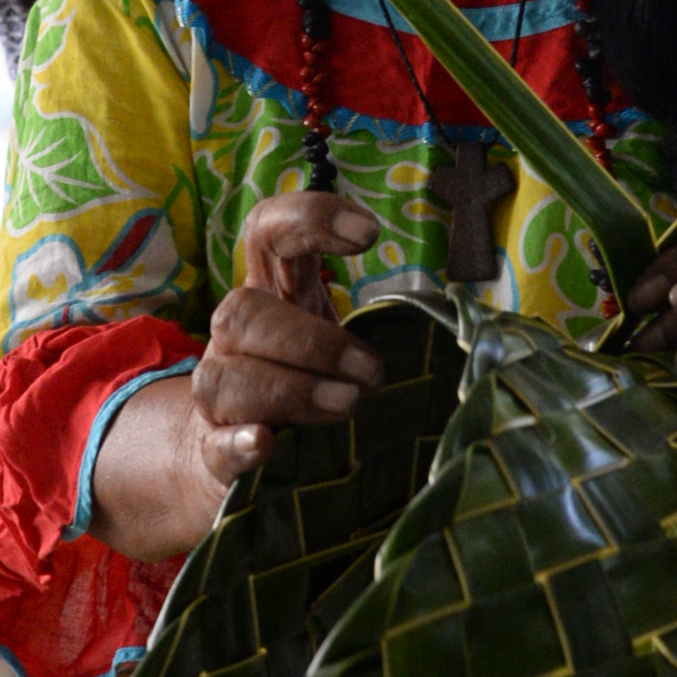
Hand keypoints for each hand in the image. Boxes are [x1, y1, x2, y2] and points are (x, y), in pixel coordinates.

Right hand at [182, 191, 383, 497]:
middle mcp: (234, 341)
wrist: (234, 458)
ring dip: (289, 389)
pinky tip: (263, 443)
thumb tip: (465, 328)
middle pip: (242, 311)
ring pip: (222, 378)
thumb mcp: (338, 347)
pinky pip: (212, 444)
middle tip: (371, 372)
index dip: (309, 218)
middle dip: (311, 340)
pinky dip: (238, 443)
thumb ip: (378, 328)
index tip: (368, 233)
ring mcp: (217, 398)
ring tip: (347, 404)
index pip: (268, 234)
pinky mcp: (213, 454)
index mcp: (271, 300)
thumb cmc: (306, 389)